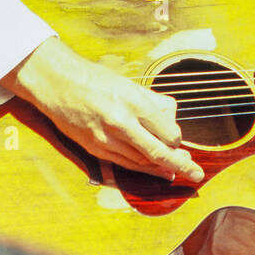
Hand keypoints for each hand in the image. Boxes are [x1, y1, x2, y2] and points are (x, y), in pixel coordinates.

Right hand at [2, 36, 203, 182]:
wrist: (58, 83)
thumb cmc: (96, 79)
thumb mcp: (130, 84)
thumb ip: (152, 103)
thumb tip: (171, 118)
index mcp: (134, 103)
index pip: (167, 132)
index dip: (177, 140)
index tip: (178, 140)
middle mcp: (121, 123)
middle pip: (158, 152)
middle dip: (181, 166)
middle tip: (197, 175)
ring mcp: (106, 139)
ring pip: (141, 162)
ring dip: (161, 168)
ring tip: (176, 172)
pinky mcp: (94, 149)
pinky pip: (124, 163)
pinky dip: (141, 168)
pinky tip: (152, 170)